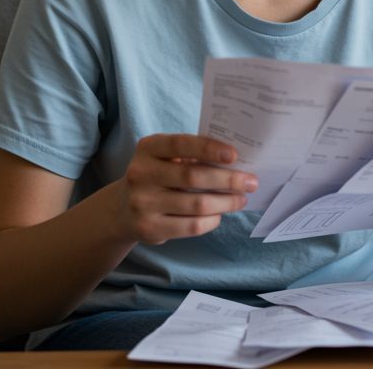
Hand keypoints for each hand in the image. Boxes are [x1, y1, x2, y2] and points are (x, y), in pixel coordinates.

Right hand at [115, 134, 256, 244]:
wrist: (122, 209)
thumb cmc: (157, 176)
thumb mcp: (165, 158)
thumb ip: (192, 155)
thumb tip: (236, 163)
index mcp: (148, 148)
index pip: (180, 144)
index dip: (208, 148)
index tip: (234, 155)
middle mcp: (141, 173)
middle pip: (193, 176)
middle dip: (228, 180)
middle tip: (251, 182)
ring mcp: (142, 203)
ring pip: (196, 204)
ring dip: (226, 202)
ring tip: (241, 199)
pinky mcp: (149, 228)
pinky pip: (191, 226)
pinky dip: (212, 220)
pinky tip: (219, 214)